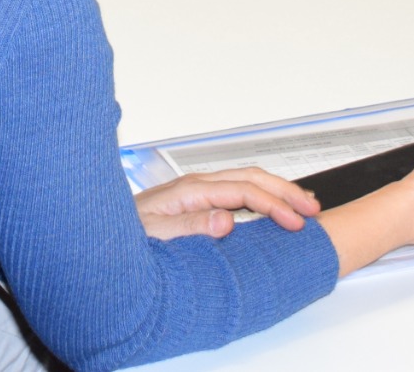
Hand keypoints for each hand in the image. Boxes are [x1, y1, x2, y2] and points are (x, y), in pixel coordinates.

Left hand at [134, 167, 317, 240]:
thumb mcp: (155, 236)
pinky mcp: (198, 200)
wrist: (100, 232)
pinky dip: (263, 196)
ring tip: (304, 205)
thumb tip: (225, 222)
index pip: (243, 192)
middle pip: (251, 178)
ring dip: (278, 191)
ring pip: (248, 181)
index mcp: (191, 190)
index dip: (273, 205)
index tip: (295, 222)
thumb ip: (190, 227)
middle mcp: (197, 185)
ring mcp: (198, 190)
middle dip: (285, 190)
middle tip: (313, 209)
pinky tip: (273, 208)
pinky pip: (239, 192)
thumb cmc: (124, 235)